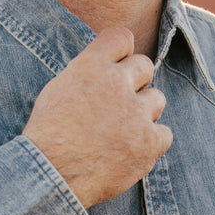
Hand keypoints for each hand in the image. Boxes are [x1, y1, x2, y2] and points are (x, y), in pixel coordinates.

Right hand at [22, 27, 172, 206]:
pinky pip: (165, 133)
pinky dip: (152, 142)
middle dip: (134, 83)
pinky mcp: (149, 142)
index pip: (122, 37)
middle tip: (119, 105)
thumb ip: (87, 73)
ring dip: (144, 112)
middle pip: (144, 66)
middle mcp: (116, 83)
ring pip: (157, 99)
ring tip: (122, 131)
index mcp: (91, 66)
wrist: (50, 176)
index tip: (117, 68)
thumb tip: (108, 66)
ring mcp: (136, 113)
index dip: (121, 53)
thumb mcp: (58, 90)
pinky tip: (132, 150)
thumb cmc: (49, 137)